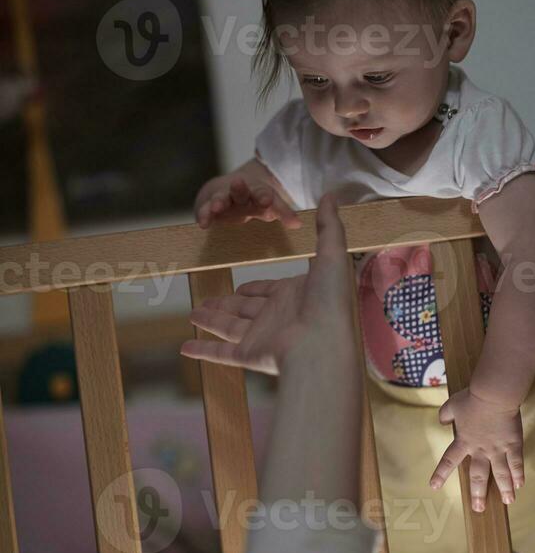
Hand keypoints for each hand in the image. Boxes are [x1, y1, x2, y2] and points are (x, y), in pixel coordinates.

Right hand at [181, 191, 354, 373]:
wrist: (322, 344)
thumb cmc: (330, 301)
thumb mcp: (331, 255)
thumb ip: (328, 227)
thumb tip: (331, 196)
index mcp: (294, 296)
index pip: (269, 291)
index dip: (255, 289)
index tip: (241, 288)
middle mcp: (277, 318)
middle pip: (244, 309)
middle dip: (225, 304)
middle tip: (208, 301)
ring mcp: (263, 338)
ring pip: (229, 328)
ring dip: (210, 321)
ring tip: (193, 313)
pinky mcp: (250, 355)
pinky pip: (220, 353)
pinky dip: (202, 351)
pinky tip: (185, 347)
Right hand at [194, 173, 301, 229]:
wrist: (230, 187)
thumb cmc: (254, 201)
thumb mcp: (269, 206)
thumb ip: (282, 213)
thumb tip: (298, 224)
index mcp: (258, 192)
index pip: (264, 194)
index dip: (264, 197)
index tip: (266, 200)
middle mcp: (241, 193)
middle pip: (241, 190)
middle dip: (240, 189)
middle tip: (238, 183)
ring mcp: (224, 198)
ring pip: (222, 198)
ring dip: (219, 201)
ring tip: (216, 207)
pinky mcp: (209, 205)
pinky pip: (205, 210)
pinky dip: (204, 215)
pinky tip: (203, 223)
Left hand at [430, 388, 523, 511]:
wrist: (493, 395)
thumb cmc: (472, 399)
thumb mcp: (451, 405)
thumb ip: (445, 414)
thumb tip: (442, 421)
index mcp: (464, 441)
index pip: (449, 461)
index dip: (441, 474)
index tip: (434, 486)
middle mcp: (480, 450)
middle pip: (478, 476)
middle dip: (478, 493)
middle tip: (479, 508)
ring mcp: (498, 449)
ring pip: (501, 474)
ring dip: (504, 489)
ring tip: (507, 502)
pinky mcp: (513, 444)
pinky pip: (516, 463)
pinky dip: (518, 474)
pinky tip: (520, 485)